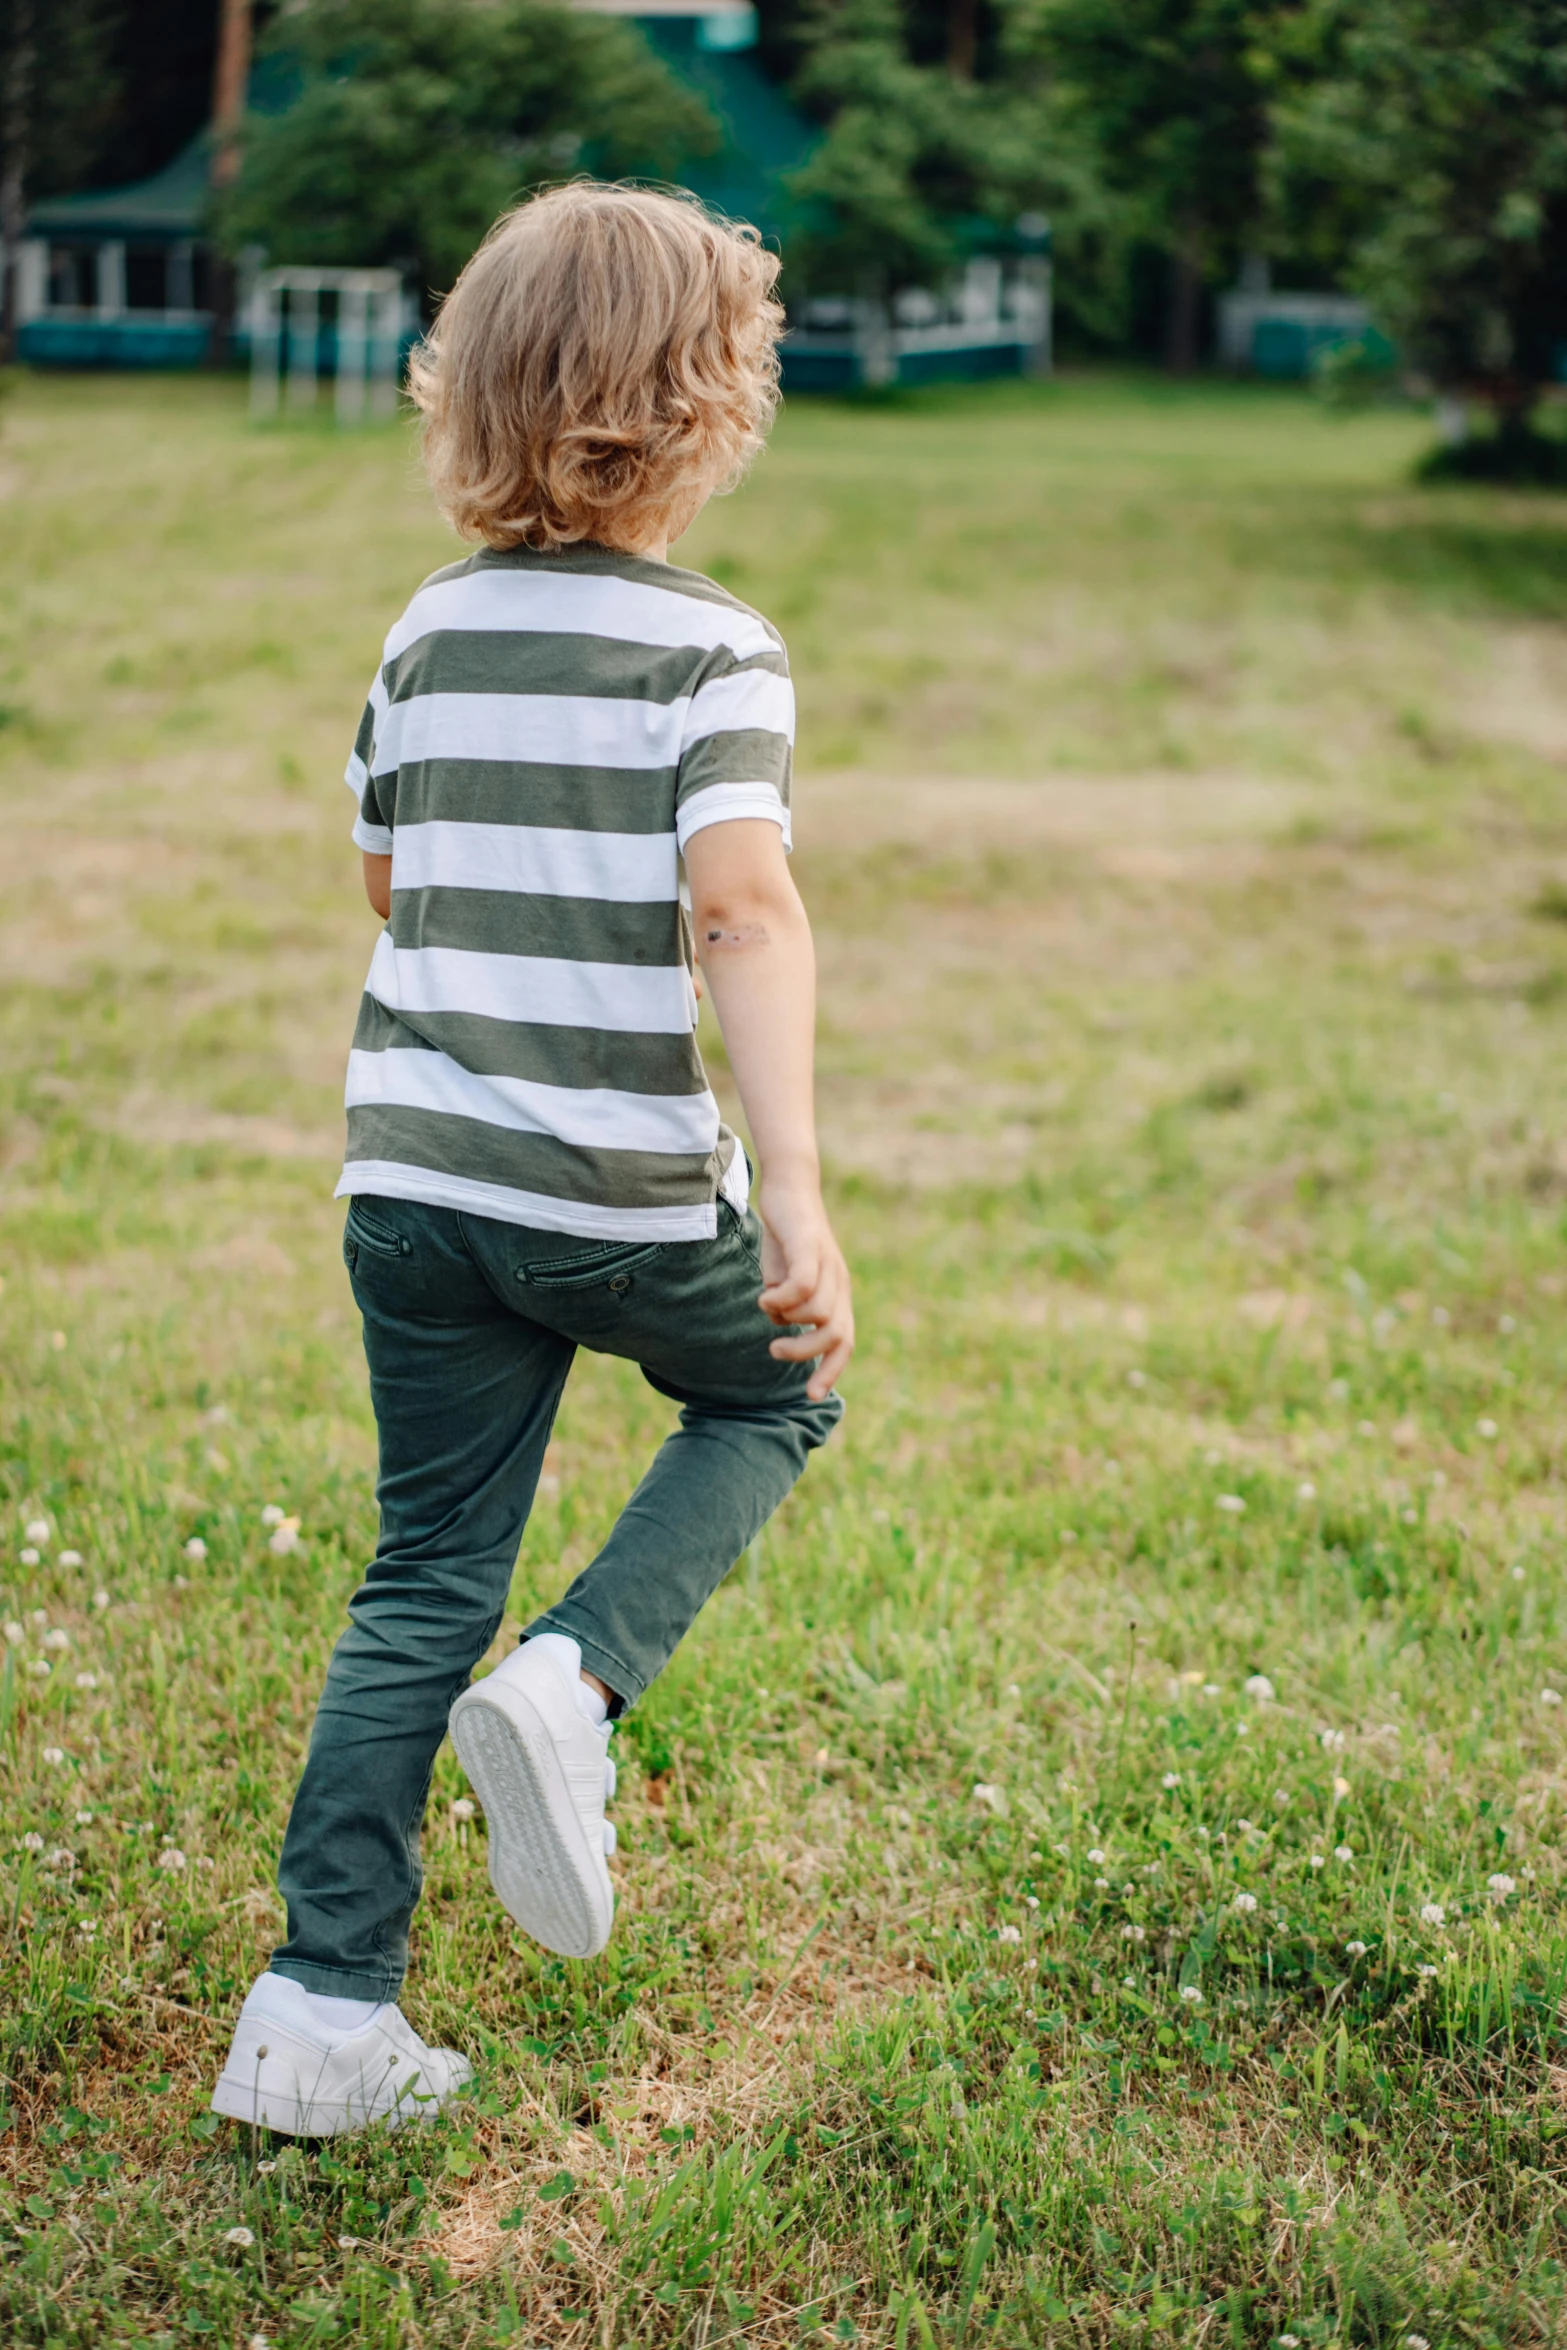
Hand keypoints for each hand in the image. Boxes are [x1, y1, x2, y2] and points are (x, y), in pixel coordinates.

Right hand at [755, 1179, 853, 1400]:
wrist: (789, 1187)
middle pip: (837, 1336)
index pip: (844, 1343)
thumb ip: (786, 1304)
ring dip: (788, 1321)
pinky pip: (804, 1286)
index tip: (810, 1396)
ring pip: (819, 1314)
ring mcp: (827, 1265)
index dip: (830, 1372)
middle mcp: (839, 1283)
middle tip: (774, 1350)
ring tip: (765, 1307)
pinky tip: (764, 1297)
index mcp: (836, 1295)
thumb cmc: (786, 1236)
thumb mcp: (785, 1277)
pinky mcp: (809, 1247)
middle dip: (806, 1355)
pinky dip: (782, 1300)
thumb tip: (779, 1322)